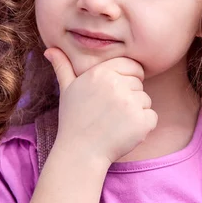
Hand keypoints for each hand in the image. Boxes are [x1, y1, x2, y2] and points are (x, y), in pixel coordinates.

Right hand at [43, 48, 157, 165]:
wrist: (80, 153)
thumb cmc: (74, 120)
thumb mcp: (66, 90)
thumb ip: (63, 66)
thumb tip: (50, 49)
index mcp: (102, 72)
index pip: (132, 65)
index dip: (127, 78)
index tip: (116, 94)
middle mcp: (117, 84)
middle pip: (139, 83)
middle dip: (129, 96)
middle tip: (110, 112)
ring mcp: (130, 103)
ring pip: (145, 100)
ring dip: (135, 112)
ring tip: (114, 122)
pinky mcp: (142, 121)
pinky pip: (151, 117)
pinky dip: (142, 126)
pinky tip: (124, 132)